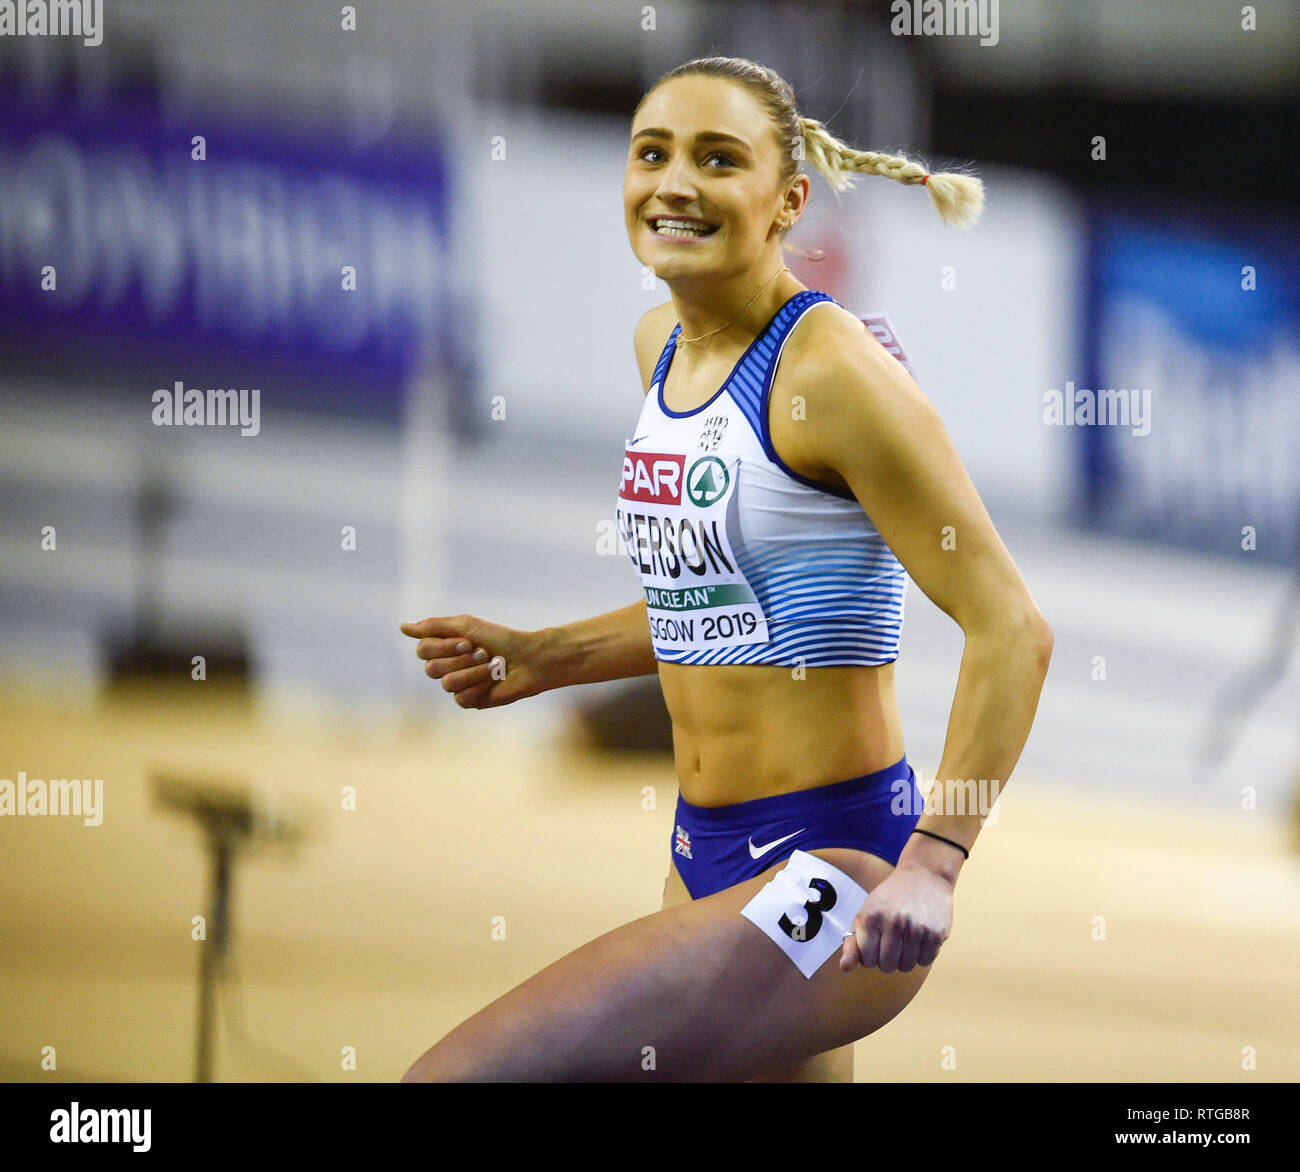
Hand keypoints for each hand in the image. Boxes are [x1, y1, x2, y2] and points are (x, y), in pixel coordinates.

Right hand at [399, 614, 547, 708]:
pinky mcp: (469, 700)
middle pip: (431, 669)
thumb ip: (433, 626)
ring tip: (492, 664)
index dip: (443, 647)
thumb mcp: (466, 625)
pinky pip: (460, 698)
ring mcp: (458, 684)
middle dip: (460, 659)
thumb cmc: (500, 638)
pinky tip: (493, 680)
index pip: (423, 650)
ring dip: (473, 671)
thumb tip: (402, 627)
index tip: (468, 640)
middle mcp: (447, 666)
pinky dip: (479, 685)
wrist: (528, 659)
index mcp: (444, 647)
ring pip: (446, 684)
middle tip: (482, 651)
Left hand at [839, 861, 953, 973]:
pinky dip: (922, 954)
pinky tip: (920, 937)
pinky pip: (925, 961)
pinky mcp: (936, 934)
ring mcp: (916, 929)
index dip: (871, 955)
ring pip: (906, 966)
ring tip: (907, 938)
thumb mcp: (866, 912)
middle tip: (892, 940)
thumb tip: (845, 967)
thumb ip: (853, 942)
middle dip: (888, 958)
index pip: (867, 960)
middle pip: (887, 966)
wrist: (925, 875)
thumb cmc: (892, 896)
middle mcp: (894, 923)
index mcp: (871, 918)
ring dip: (905, 958)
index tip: (876, 942)